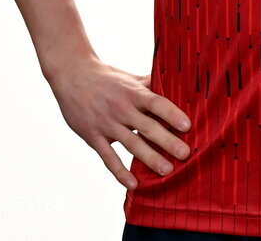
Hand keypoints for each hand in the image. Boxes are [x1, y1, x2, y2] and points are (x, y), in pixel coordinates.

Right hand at [46, 56, 191, 189]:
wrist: (73, 75)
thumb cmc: (106, 77)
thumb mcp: (129, 78)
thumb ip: (149, 84)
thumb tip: (174, 83)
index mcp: (133, 92)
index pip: (156, 103)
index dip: (172, 114)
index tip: (187, 126)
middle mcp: (121, 108)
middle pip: (147, 127)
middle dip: (167, 141)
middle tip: (185, 154)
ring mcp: (107, 124)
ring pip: (131, 144)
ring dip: (150, 158)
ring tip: (167, 170)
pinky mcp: (93, 136)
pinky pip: (108, 157)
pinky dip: (120, 172)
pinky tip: (133, 184)